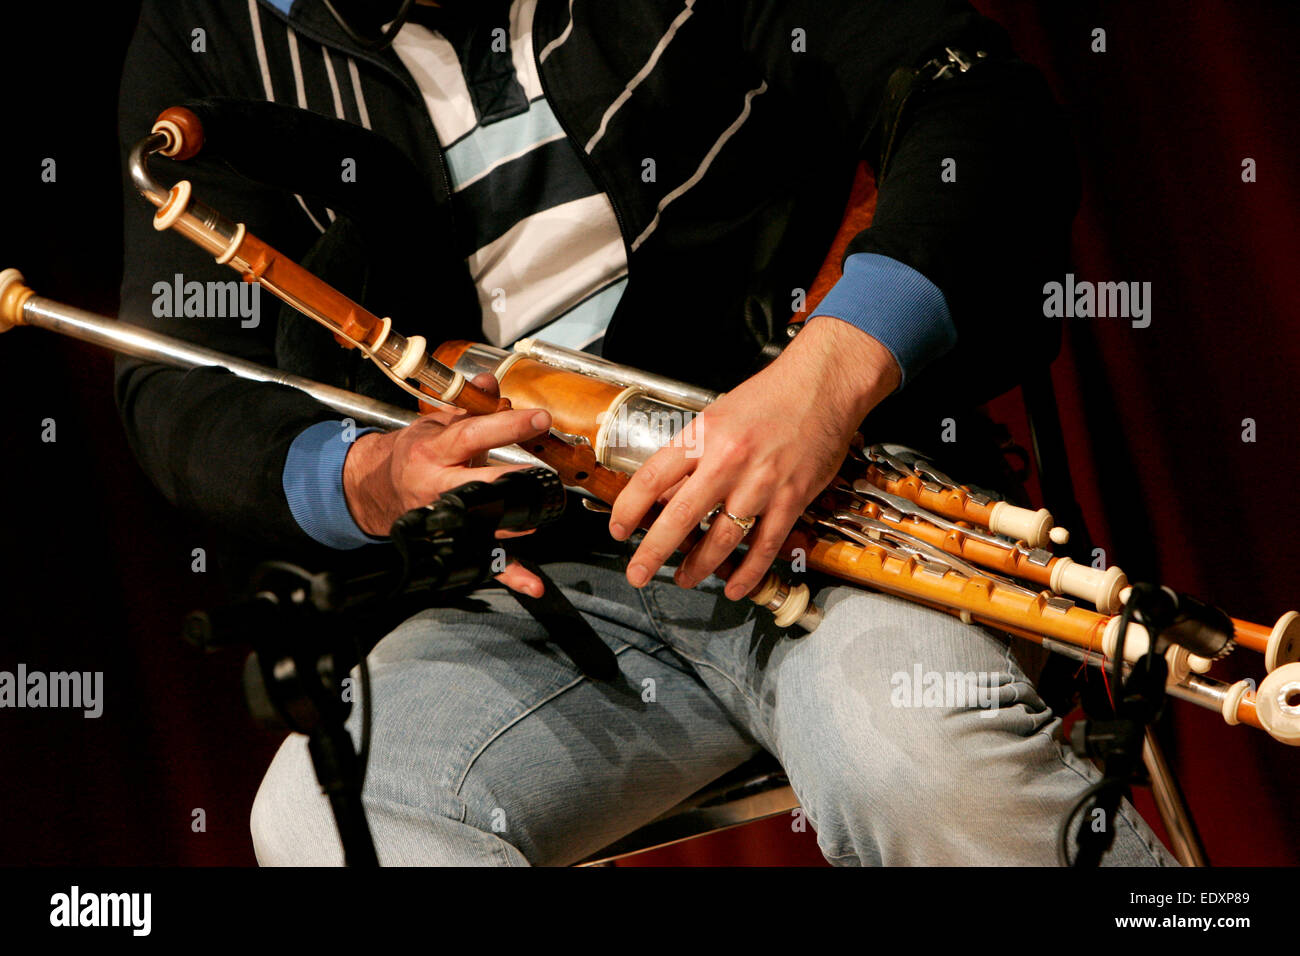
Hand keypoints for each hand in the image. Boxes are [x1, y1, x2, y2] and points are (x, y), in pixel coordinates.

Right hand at [343, 374, 552, 596]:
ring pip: (488, 524)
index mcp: (434, 452)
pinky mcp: (455, 543)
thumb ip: (468, 407)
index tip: (539, 418)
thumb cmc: (413, 454)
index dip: (507, 425)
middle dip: (514, 479)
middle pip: (482, 484)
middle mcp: (440, 488)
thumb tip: (491, 382)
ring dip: (520, 521)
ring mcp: (448, 520)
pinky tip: (533, 584)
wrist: (376, 489)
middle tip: (545, 472)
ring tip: (546, 509)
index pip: (473, 435)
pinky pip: (484, 562)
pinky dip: (510, 575)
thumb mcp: (434, 423)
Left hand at [608, 317, 899, 599]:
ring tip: (684, 578)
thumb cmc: (770, 397)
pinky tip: (735, 586)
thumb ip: (694, 455)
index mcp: (703, 435)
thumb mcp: (718, 416)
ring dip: (699, 566)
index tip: (618, 529)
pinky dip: (748, 571)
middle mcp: (728, 460)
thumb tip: (667, 496)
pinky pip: (765, 545)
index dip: (629, 508)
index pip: (652, 477)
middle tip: (637, 573)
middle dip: (653, 552)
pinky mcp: (792, 498)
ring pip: (722, 538)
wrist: (823, 383)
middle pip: (680, 516)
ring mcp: (762, 482)